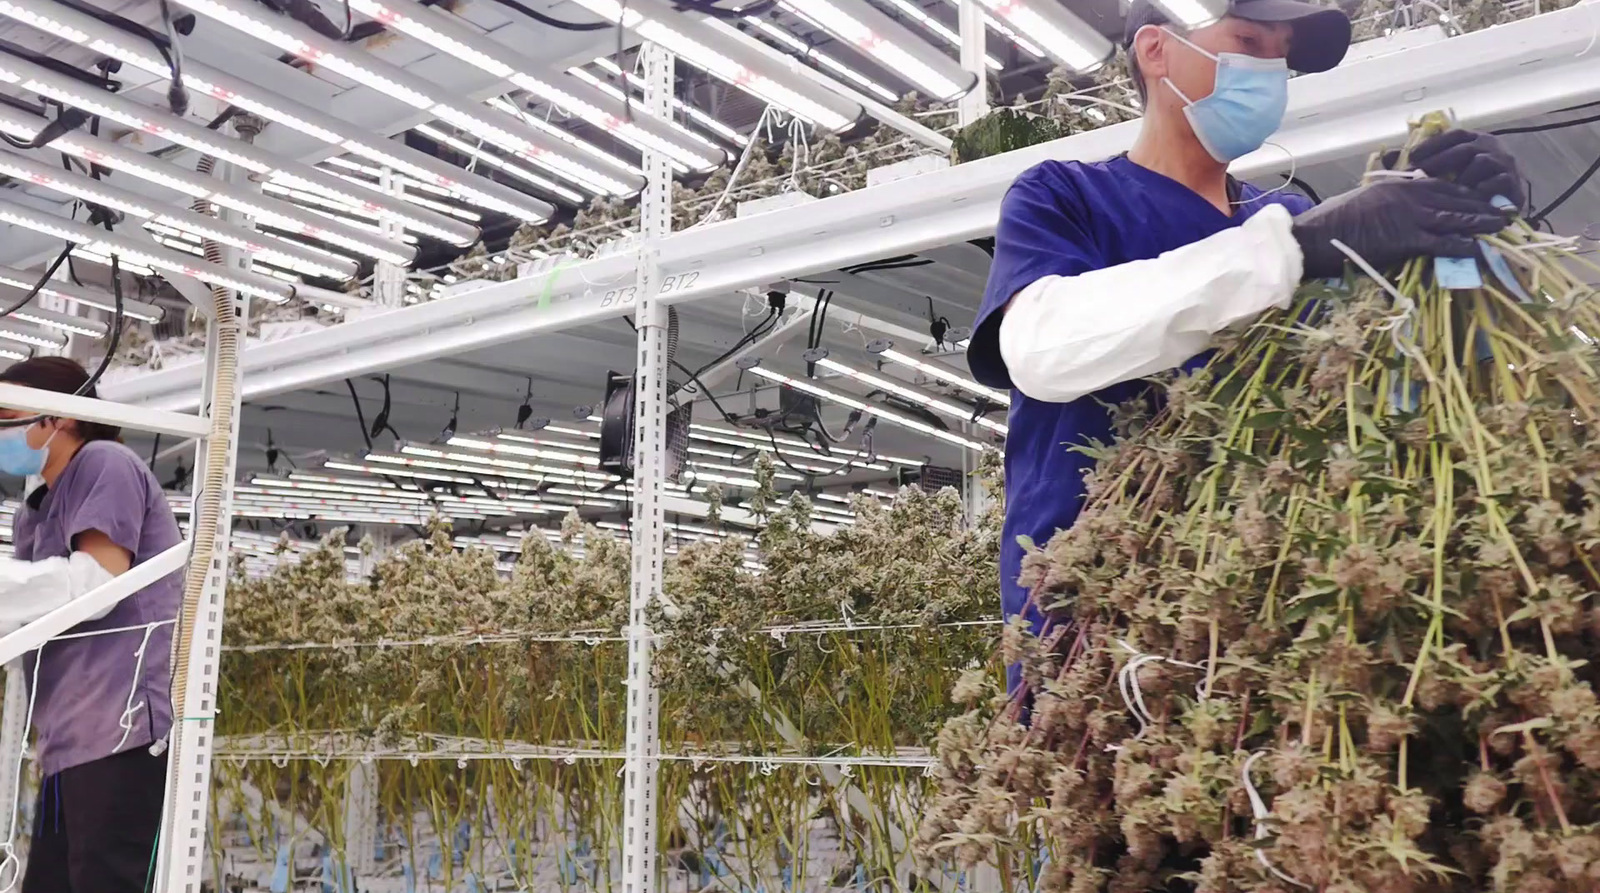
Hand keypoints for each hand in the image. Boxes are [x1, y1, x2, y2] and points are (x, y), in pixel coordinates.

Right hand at [1291, 178, 1506, 278]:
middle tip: (1503, 209)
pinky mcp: (1406, 239)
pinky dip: (1462, 245)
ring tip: (1502, 225)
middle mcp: (1408, 197)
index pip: (1440, 185)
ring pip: (1455, 217)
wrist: (1315, 237)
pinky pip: (1442, 242)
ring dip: (1481, 222)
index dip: (1464, 192)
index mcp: (1397, 187)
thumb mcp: (1362, 202)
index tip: (1481, 196)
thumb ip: (1385, 205)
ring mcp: (1409, 217)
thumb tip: (1393, 213)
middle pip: (1454, 198)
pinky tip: (1478, 248)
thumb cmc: (1331, 222)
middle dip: (1481, 204)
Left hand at [1384, 129, 1525, 210]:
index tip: (1412, 157)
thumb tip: (1387, 155)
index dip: (1433, 145)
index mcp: (1475, 140)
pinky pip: (1499, 182)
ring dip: (1461, 177)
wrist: (1498, 211)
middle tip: (1420, 174)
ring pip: (1482, 162)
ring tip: (1443, 191)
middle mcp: (1492, 147)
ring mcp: (1506, 164)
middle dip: (1440, 161)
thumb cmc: (1463, 190)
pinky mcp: (1515, 184)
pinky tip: (1467, 200)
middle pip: (1465, 148)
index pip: (1454, 136)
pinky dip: (1482, 190)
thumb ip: (1418, 163)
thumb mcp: (1440, 173)